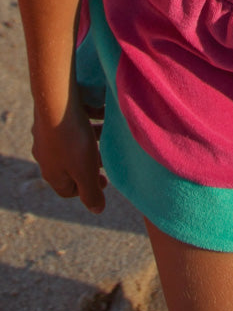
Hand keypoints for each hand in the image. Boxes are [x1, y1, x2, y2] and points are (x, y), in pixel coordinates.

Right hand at [31, 90, 106, 213]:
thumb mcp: (86, 171)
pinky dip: (87, 120)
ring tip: (109, 133)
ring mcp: (47, 135)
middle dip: (91, 162)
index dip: (88, 189)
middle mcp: (46, 156)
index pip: (68, 190)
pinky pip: (72, 122)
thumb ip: (91, 193)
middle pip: (71, 165)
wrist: (56, 101)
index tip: (105, 181)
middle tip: (108, 156)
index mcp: (53, 174)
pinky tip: (102, 111)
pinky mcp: (51, 115)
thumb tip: (97, 210)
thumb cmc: (73, 140)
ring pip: (73, 142)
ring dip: (91, 140)